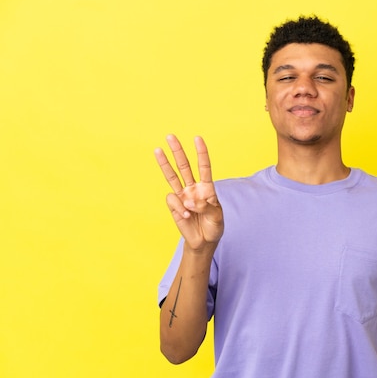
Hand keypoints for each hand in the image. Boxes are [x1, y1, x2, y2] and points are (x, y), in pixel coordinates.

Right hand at [155, 135, 223, 250]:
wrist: (204, 242)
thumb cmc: (214, 227)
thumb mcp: (217, 217)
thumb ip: (206, 207)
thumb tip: (189, 201)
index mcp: (207, 188)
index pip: (204, 167)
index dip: (201, 153)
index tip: (197, 139)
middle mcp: (193, 189)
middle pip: (184, 167)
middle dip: (178, 151)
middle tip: (170, 136)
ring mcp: (182, 196)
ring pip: (172, 176)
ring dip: (165, 163)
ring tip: (157, 149)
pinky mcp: (175, 206)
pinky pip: (173, 201)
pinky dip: (180, 208)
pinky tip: (186, 216)